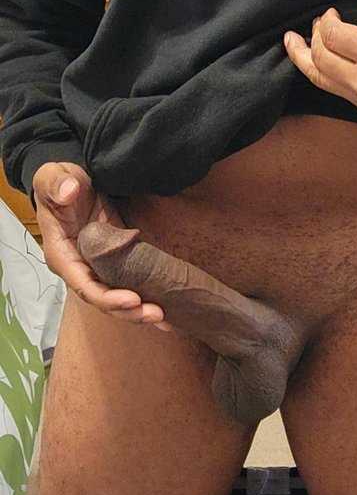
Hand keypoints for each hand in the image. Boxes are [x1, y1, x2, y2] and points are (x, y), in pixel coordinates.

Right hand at [33, 162, 171, 328]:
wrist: (71, 183)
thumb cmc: (59, 182)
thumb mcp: (52, 175)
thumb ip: (57, 183)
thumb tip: (69, 191)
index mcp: (61, 254)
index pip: (83, 284)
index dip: (106, 296)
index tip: (131, 299)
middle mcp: (78, 268)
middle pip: (102, 299)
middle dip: (128, 310)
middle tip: (156, 314)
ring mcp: (96, 267)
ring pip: (116, 297)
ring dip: (138, 311)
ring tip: (164, 319)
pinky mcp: (112, 262)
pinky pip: (126, 285)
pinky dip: (143, 298)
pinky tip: (166, 310)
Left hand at [284, 0, 356, 126]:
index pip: (332, 35)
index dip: (326, 21)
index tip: (332, 12)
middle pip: (320, 58)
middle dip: (314, 36)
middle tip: (318, 23)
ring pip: (320, 80)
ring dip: (304, 59)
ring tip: (292, 43)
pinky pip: (335, 92)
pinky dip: (321, 75)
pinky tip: (315, 62)